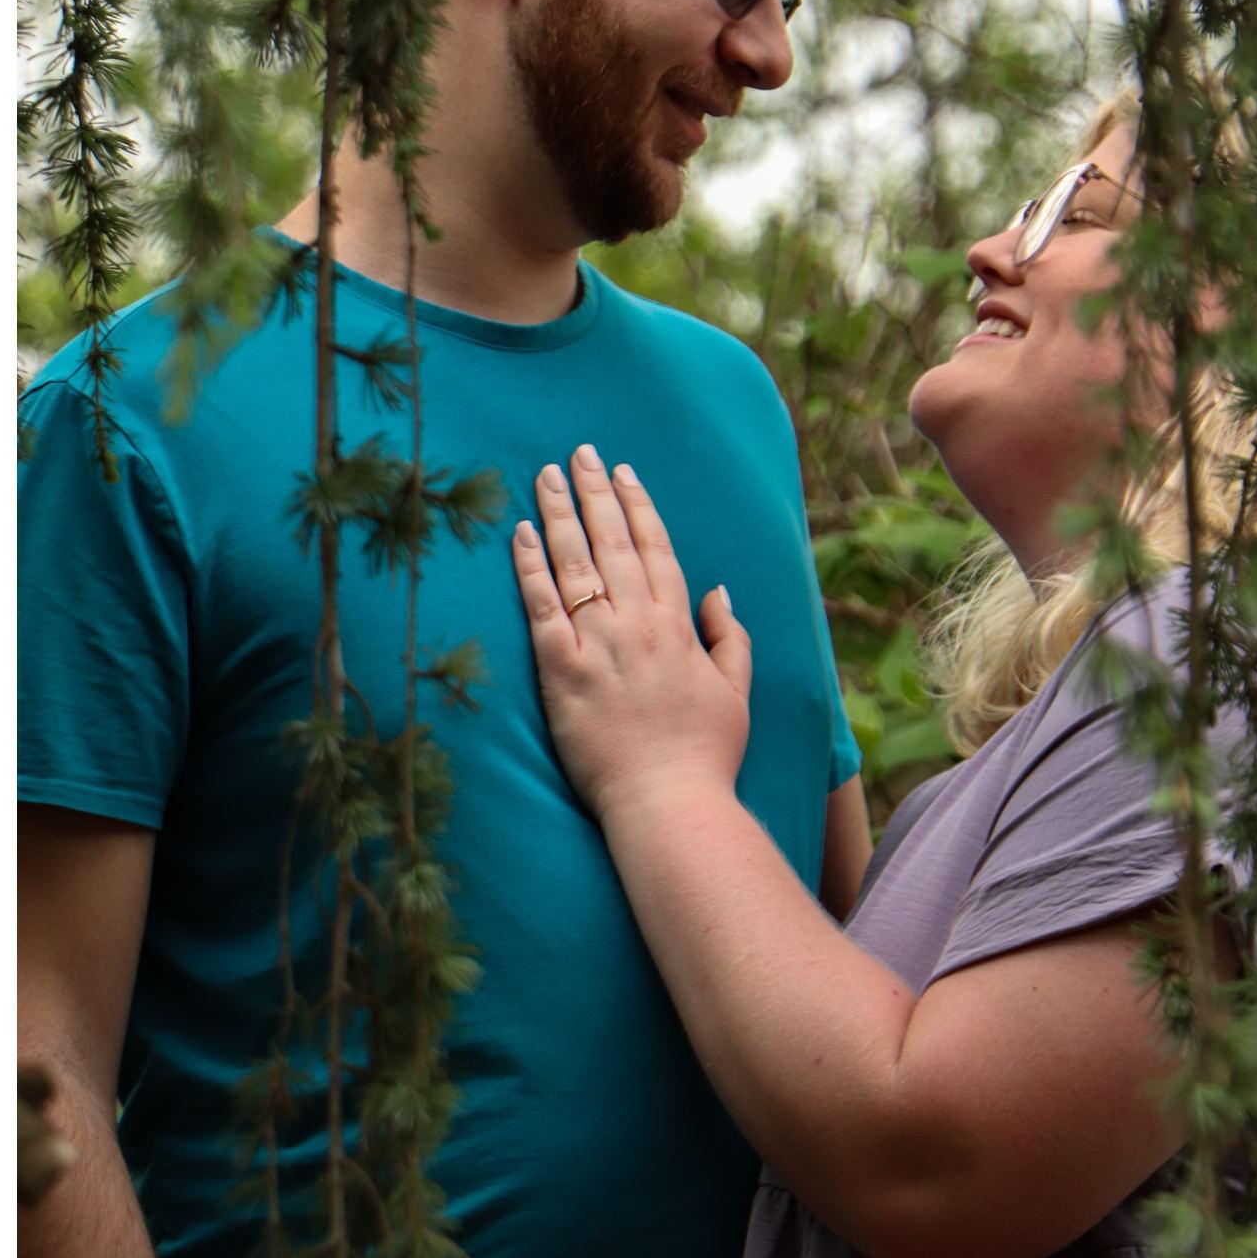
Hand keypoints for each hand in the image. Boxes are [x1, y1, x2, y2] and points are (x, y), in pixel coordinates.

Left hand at [512, 445, 751, 825]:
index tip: (625, 472)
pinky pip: (541, 606)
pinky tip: (520, 533)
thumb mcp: (736, 692)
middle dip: (595, 492)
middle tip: (580, 454)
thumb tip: (717, 590)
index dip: (638, 505)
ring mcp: (598, 645)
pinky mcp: (561, 671)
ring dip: (559, 513)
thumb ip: (729, 636)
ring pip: (575, 562)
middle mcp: (638, 623)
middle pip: (612, 542)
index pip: (656, 548)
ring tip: (545, 476)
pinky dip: (530, 566)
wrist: (670, 804)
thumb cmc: (705, 755)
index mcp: (679, 625)